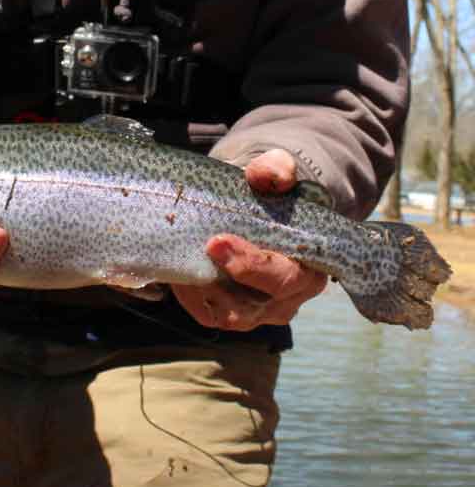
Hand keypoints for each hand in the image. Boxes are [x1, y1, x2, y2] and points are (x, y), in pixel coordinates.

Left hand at [172, 149, 326, 330]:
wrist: (241, 210)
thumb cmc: (263, 197)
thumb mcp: (270, 177)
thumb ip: (275, 171)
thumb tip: (275, 176)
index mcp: (309, 269)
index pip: (288, 277)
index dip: (256, 265)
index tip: (220, 241)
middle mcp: (286, 299)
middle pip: (260, 302)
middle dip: (232, 274)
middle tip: (207, 245)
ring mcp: (257, 312)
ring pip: (230, 314)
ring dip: (204, 288)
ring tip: (184, 258)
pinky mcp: (228, 315)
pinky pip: (207, 313)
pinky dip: (190, 296)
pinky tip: (178, 273)